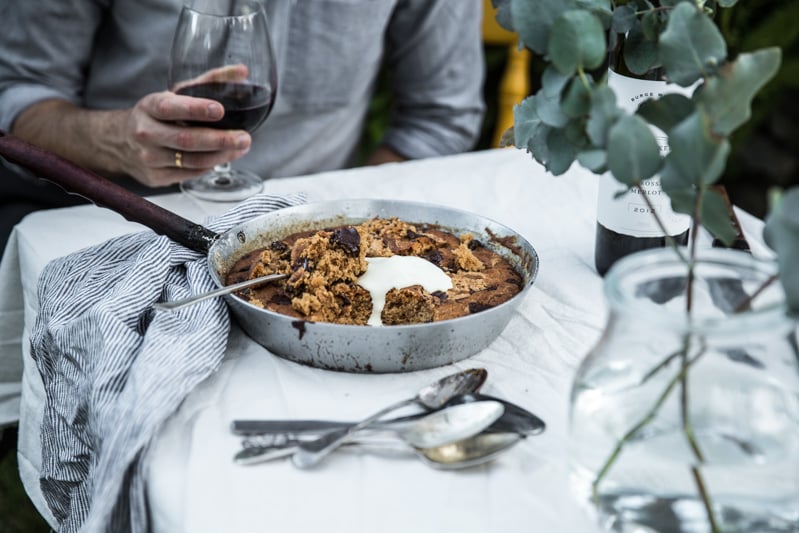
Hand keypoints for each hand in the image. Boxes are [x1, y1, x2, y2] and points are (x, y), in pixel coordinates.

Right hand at [122, 92, 250, 186]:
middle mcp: (146, 133)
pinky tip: (223, 157)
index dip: (196, 109)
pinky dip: (210, 165)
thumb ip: (208, 82)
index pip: (171, 108)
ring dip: (222, 156)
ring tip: (241, 148)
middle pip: (186, 140)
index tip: (220, 109)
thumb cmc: (155, 115)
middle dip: (220, 140)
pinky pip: (190, 173)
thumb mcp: (174, 94)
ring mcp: (149, 158)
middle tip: (244, 138)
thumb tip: (241, 71)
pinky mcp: (156, 177)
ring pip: (192, 161)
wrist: (120, 141)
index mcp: (149, 107)